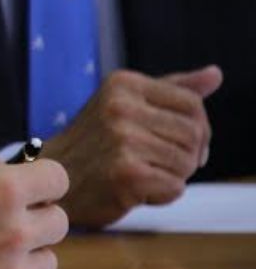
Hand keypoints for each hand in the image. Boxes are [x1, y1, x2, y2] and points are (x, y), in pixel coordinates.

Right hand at [0, 156, 67, 268]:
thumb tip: (4, 168)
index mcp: (0, 191)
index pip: (57, 179)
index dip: (41, 182)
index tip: (30, 189)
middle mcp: (15, 232)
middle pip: (58, 222)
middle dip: (34, 218)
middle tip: (0, 224)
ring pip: (47, 262)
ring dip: (24, 256)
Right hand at [42, 66, 220, 228]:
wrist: (52, 175)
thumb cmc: (95, 142)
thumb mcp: (126, 103)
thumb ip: (172, 89)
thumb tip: (215, 74)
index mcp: (123, 84)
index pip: (191, 102)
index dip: (197, 127)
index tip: (178, 142)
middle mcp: (121, 107)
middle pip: (194, 133)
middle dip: (186, 154)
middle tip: (159, 163)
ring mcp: (122, 140)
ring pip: (187, 162)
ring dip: (173, 175)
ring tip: (143, 173)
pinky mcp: (126, 173)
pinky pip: (175, 188)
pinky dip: (162, 195)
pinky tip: (136, 190)